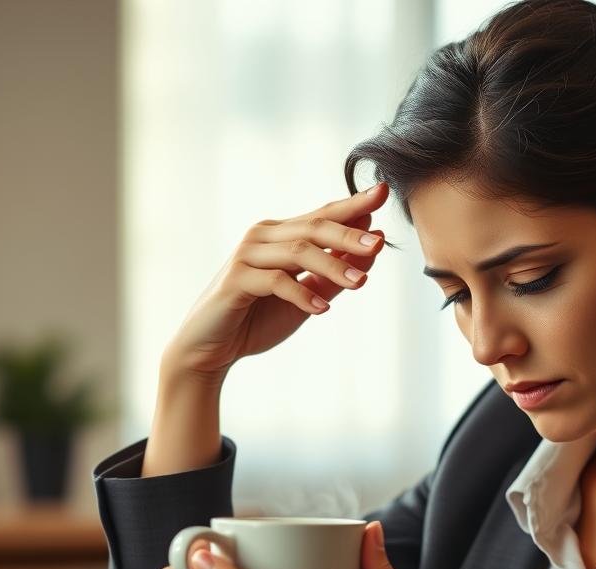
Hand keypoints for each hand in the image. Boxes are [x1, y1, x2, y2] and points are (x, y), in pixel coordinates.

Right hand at [165, 182, 389, 382]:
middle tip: (378, 244)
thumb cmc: (258, 319)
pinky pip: (275, 281)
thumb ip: (337, 271)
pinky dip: (302, 294)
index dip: (353, 204)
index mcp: (281, 235)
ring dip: (333, 266)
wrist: (211, 349)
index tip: (384, 192)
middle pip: (314, 227)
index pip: (322, 214)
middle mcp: (264, 237)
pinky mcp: (236, 279)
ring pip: (298, 251)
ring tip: (360, 283)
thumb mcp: (309, 295)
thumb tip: (374, 242)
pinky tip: (322, 309)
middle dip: (349, 234)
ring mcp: (247, 255)